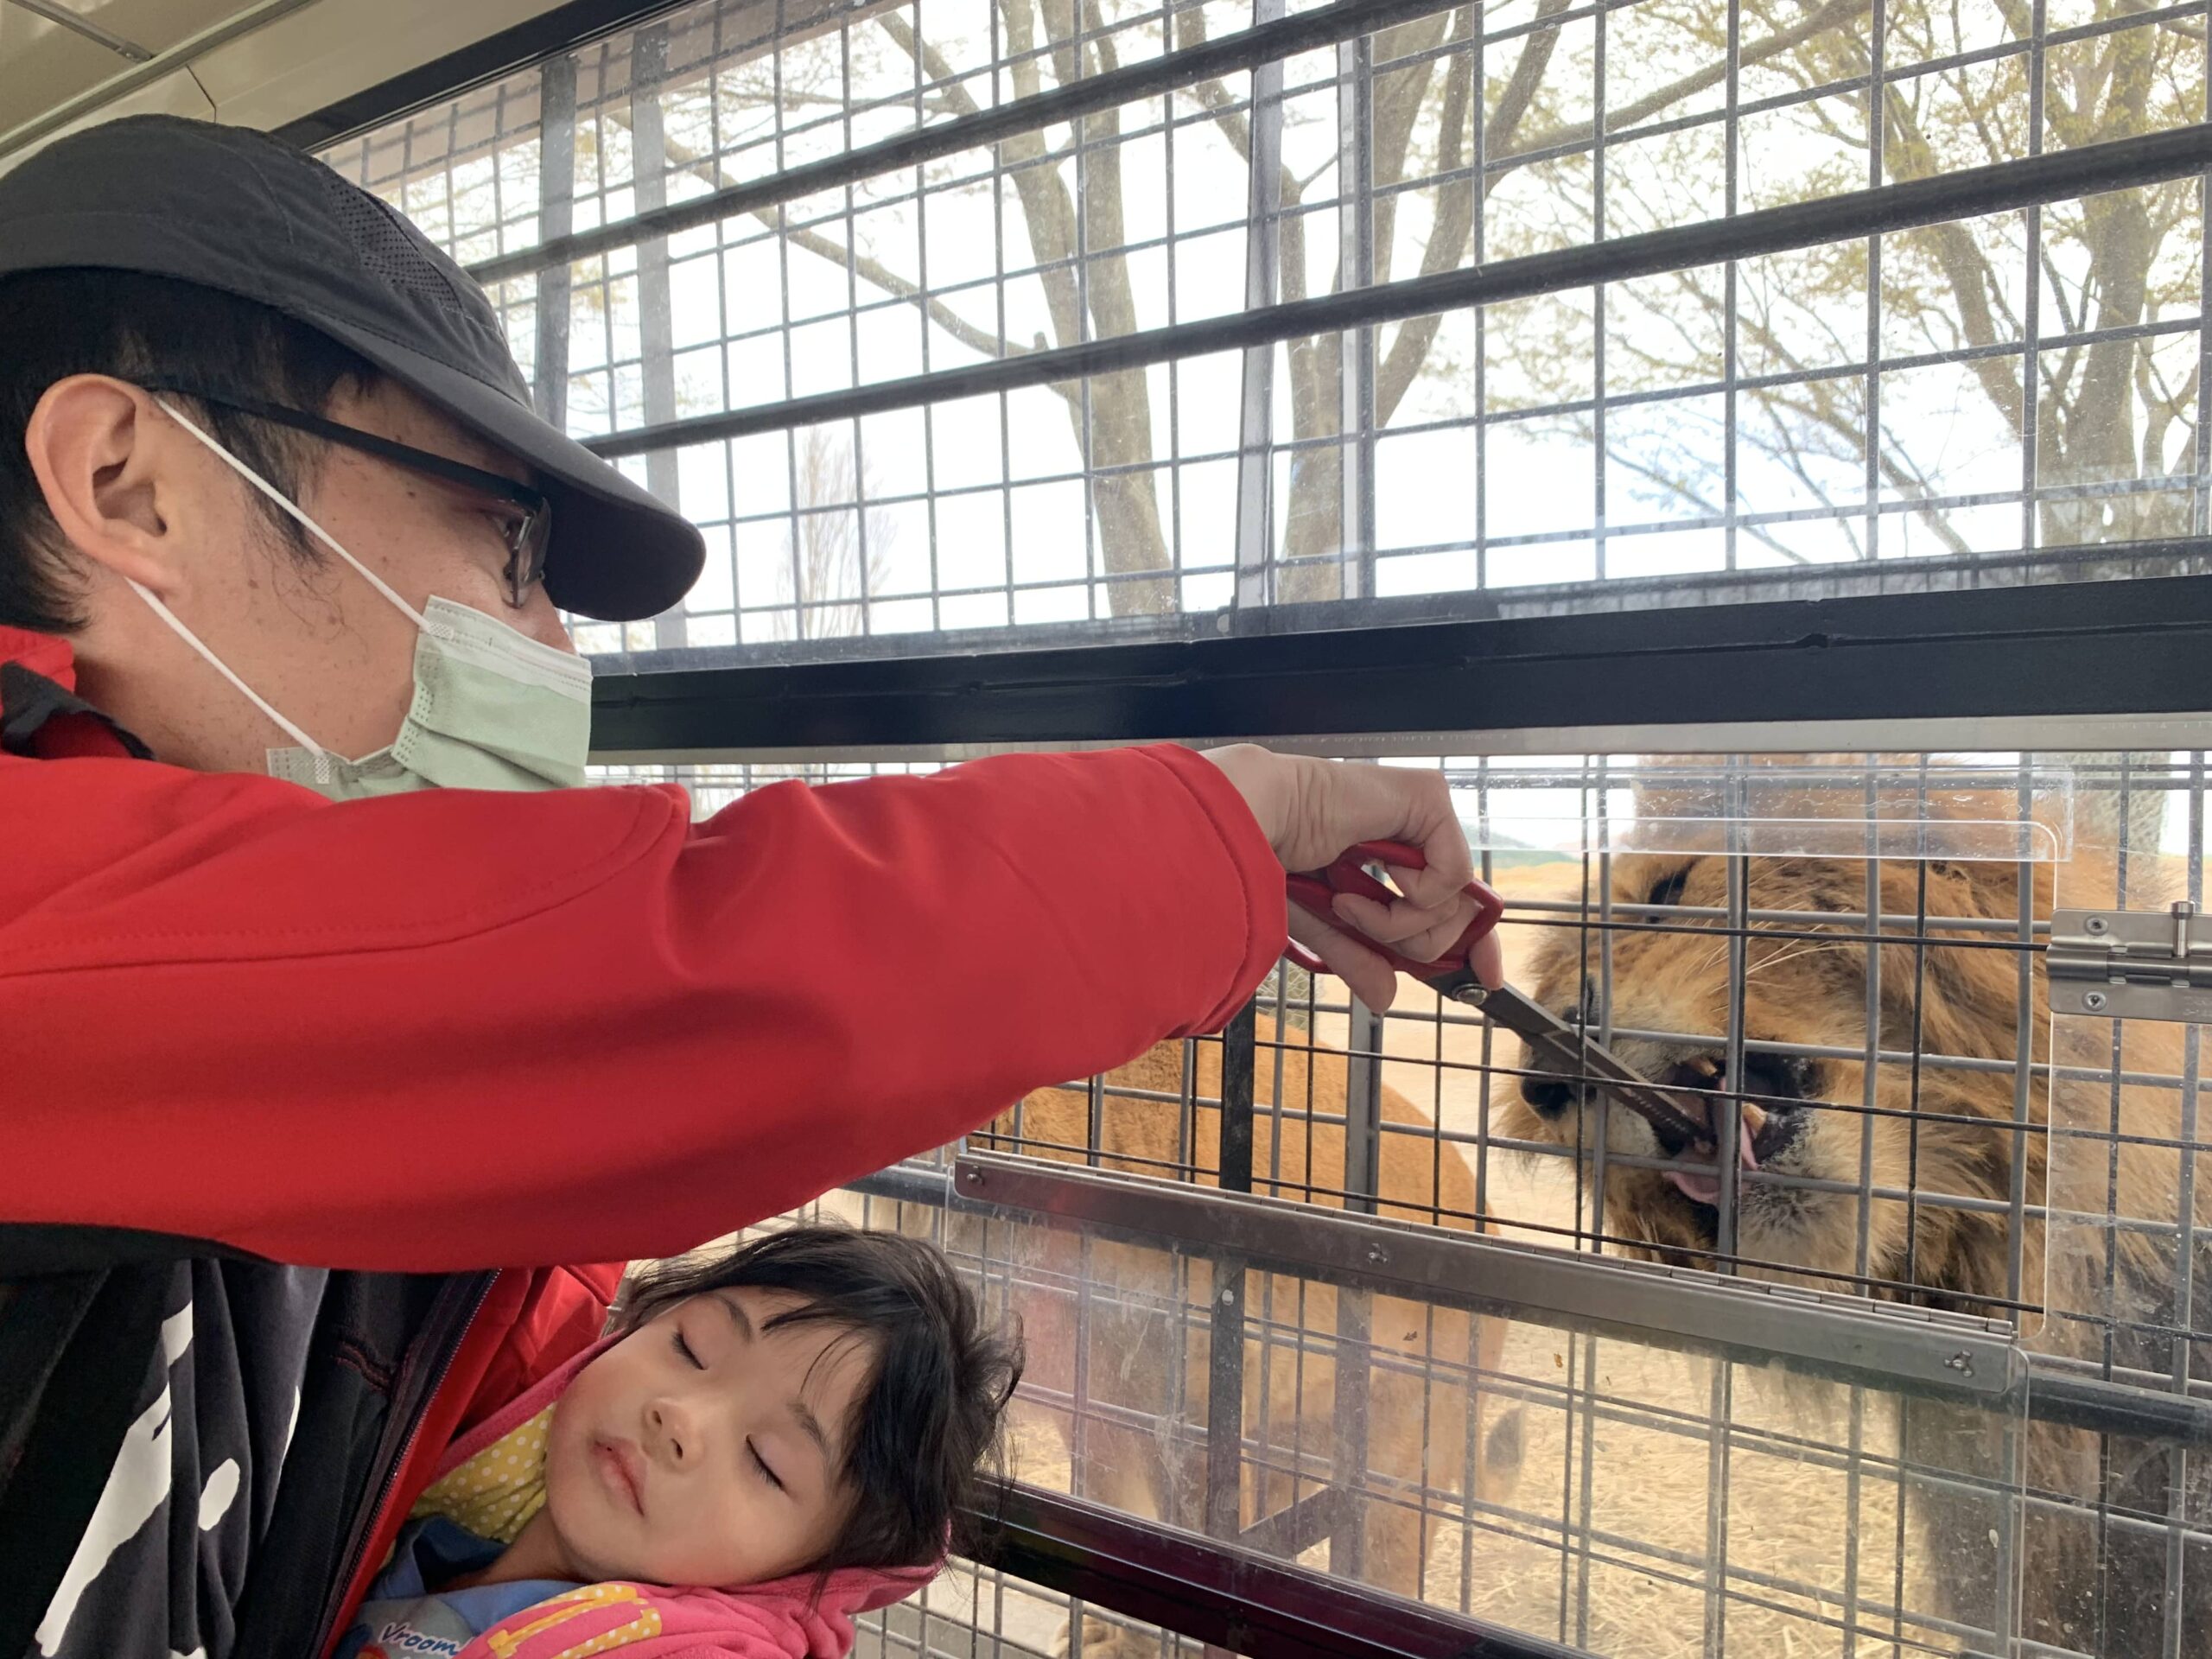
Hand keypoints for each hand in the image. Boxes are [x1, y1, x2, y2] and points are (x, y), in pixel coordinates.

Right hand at [1200, 745, 1502, 1010]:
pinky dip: (1409, 898)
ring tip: (1348, 903)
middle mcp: (1413, 830)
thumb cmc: (1270, 857)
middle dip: (1413, 942)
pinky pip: (1451, 875)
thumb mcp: (1321, 924)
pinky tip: (1369, 882)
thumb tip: (1386, 999)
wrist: (1251, 824)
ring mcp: (1424, 811)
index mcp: (1389, 852)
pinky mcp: (1429, 797)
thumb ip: (1358, 956)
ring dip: (1397, 924)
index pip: (1450, 900)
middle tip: (1360, 926)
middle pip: (1457, 912)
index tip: (1485, 977)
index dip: (1470, 941)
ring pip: (1454, 903)